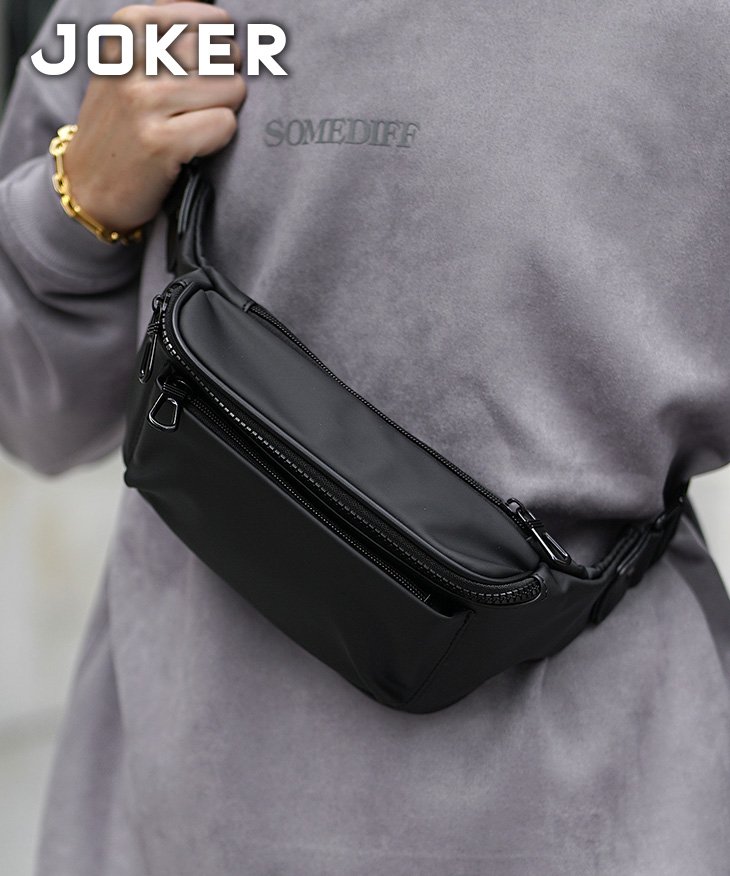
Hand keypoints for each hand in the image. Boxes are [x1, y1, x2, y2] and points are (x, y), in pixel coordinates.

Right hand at [63, 1, 244, 233]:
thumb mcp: (128, 63)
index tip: (206, 67)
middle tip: (201, 103)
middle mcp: (134, 61)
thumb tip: (219, 20)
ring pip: (231, 88)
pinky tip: (194, 145)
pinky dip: (218, 138)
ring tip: (195, 123)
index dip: (219, 45)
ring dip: (223, 110)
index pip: (206, 20)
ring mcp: (145, 102)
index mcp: (127, 28)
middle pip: (223, 54)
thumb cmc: (120, 124)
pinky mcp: (162, 142)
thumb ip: (166, 34)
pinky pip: (224, 124)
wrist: (88, 183)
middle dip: (227, 79)